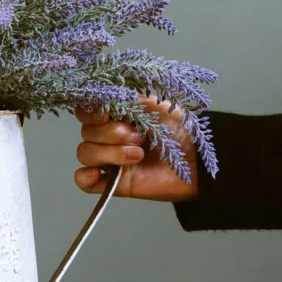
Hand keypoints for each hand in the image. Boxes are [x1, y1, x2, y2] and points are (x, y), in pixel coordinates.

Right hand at [74, 95, 198, 202]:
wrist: (198, 158)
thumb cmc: (179, 127)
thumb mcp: (152, 103)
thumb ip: (125, 99)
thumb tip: (103, 99)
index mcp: (115, 115)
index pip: (85, 112)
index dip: (90, 113)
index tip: (106, 114)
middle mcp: (108, 136)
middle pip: (86, 133)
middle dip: (111, 133)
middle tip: (139, 137)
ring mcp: (109, 160)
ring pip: (85, 153)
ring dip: (109, 153)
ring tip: (138, 155)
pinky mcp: (113, 183)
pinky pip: (83, 181)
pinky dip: (85, 177)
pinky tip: (99, 174)